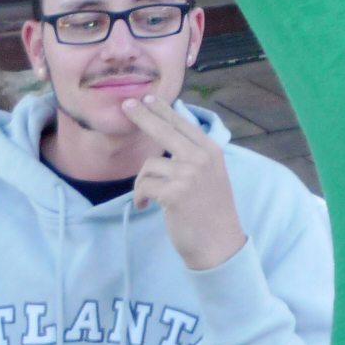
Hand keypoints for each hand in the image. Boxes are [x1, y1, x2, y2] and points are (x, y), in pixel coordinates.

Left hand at [124, 96, 247, 270]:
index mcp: (210, 150)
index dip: (162, 109)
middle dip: (142, 116)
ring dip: (142, 183)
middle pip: (163, 129)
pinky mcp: (174, 192)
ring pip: (149, 165)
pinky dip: (139, 196)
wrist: (219, 245)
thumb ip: (194, 155)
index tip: (146, 99)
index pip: (182, 123)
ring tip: (147, 198)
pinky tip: (144, 206)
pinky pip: (144, 186)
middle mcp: (201, 157)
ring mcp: (188, 174)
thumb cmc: (211, 212)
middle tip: (126, 105)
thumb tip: (169, 135)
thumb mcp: (211, 175)